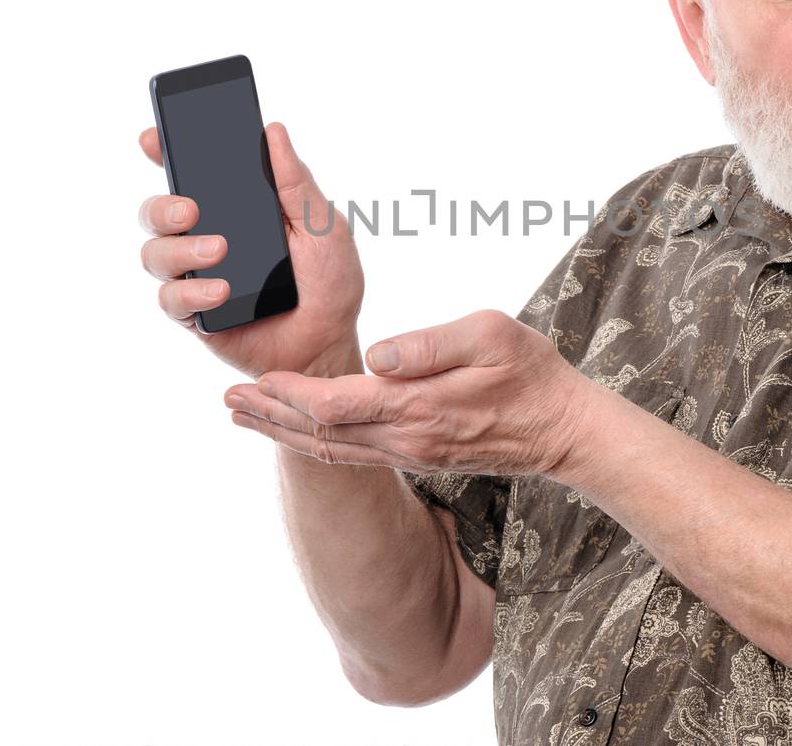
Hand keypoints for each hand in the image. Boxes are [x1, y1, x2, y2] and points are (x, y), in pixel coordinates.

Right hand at [137, 121, 364, 379]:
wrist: (330, 345)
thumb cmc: (330, 285)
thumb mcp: (323, 228)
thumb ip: (296, 183)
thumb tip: (273, 131)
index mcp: (237, 210)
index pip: (191, 176)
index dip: (165, 153)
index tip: (154, 139)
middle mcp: (207, 238)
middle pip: (157, 212)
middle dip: (163, 205)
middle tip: (192, 209)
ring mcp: (197, 276)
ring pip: (155, 253)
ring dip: (179, 249)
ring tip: (218, 252)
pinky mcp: (195, 314)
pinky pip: (171, 299)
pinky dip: (191, 292)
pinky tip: (220, 291)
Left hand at [222, 309, 595, 477]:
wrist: (564, 429)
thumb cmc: (532, 372)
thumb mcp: (491, 336)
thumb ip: (430, 344)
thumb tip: (377, 354)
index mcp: (419, 407)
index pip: (338, 403)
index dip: (293, 392)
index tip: (258, 377)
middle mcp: (406, 440)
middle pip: (321, 432)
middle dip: (270, 414)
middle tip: (227, 399)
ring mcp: (410, 454)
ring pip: (331, 448)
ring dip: (283, 431)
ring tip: (243, 416)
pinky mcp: (417, 456)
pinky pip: (353, 454)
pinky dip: (314, 442)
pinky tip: (296, 431)